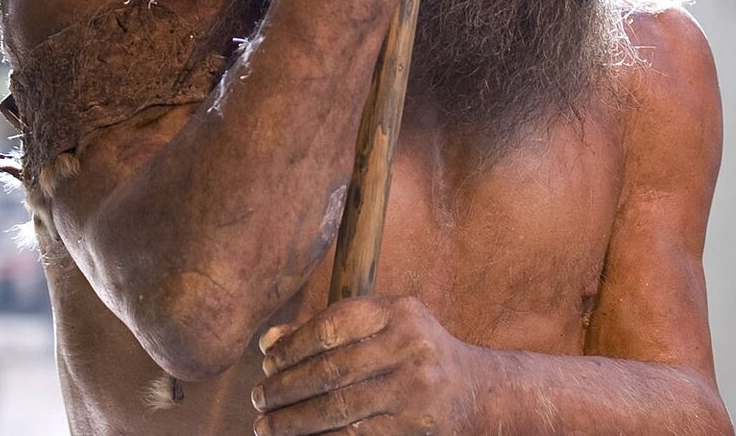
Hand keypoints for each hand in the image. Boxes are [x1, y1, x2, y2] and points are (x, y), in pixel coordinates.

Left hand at [252, 295, 481, 435]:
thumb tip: (268, 343)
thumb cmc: (416, 355)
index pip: (332, 326)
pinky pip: (353, 435)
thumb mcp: (384, 328)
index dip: (291, 348)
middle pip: (330, 370)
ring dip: (293, 421)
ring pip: (337, 408)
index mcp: (401, 312)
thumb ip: (330, 330)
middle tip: (259, 399)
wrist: (476, 391)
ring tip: (267, 426)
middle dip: (285, 388)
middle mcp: (412, 345)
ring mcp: (416, 388)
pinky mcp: (414, 426)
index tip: (266, 365)